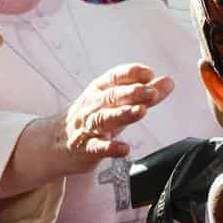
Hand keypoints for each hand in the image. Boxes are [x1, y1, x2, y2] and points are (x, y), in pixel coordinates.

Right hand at [59, 63, 173, 173]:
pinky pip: (97, 148)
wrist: (55, 143)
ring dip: (123, 114)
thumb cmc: (91, 119)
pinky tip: (124, 148)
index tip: (148, 73)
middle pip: (110, 96)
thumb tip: (168, 82)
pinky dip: (111, 148)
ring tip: (141, 112)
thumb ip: (143, 95)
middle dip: (132, 93)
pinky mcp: (85, 149)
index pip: (113, 78)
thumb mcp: (115, 104)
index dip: (131, 74)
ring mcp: (87, 128)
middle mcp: (91, 106)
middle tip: (152, 92)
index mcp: (98, 91)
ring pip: (103, 119)